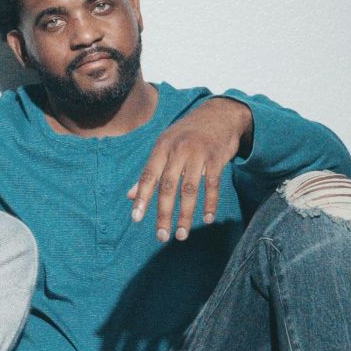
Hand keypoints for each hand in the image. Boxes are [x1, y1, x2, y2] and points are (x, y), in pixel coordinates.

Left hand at [127, 96, 252, 241]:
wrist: (219, 114)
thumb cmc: (186, 134)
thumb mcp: (165, 146)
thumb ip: (150, 171)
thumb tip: (131, 195)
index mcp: (162, 148)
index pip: (148, 176)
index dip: (142, 198)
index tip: (137, 219)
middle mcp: (178, 150)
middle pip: (168, 187)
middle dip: (164, 214)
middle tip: (161, 236)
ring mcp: (198, 154)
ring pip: (189, 189)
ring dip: (185, 215)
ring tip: (181, 234)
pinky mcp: (217, 158)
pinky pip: (213, 185)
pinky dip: (210, 204)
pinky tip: (206, 219)